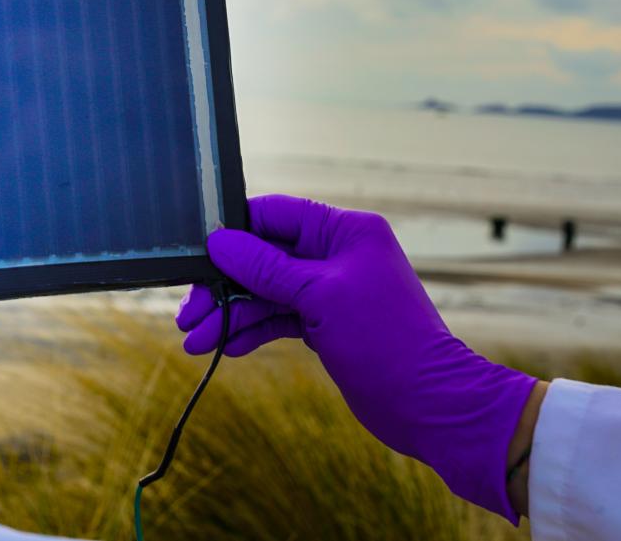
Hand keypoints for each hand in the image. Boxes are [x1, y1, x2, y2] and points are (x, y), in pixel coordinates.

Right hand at [176, 195, 537, 521]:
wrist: (430, 405)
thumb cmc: (387, 341)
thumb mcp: (320, 296)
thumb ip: (266, 267)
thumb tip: (219, 241)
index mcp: (345, 231)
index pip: (275, 215)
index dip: (234, 233)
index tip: (197, 256)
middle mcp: (336, 254)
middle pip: (263, 256)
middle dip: (224, 285)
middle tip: (190, 313)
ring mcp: (330, 290)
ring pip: (266, 291)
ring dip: (231, 314)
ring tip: (197, 341)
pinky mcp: (325, 323)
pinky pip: (278, 317)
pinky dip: (252, 330)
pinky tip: (226, 347)